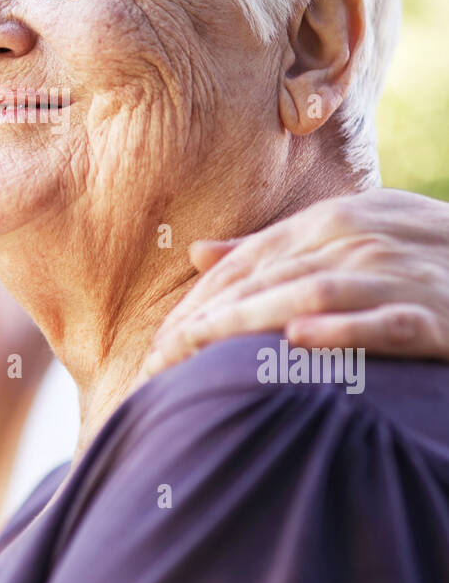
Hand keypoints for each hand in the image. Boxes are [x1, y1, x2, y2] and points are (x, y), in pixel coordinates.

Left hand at [140, 188, 448, 378]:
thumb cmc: (417, 258)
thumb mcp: (348, 236)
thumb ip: (274, 246)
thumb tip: (197, 253)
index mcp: (334, 219)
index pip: (249, 260)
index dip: (200, 300)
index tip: (160, 343)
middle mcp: (359, 236)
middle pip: (267, 278)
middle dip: (208, 320)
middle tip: (160, 362)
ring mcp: (397, 273)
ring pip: (311, 295)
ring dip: (250, 325)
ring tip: (200, 355)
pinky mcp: (434, 314)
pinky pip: (381, 322)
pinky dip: (340, 330)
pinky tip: (297, 342)